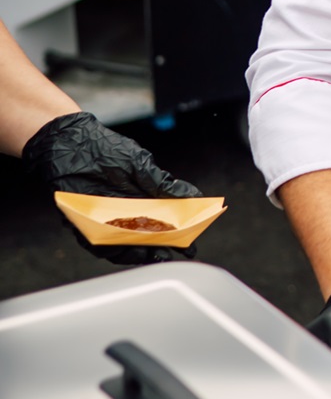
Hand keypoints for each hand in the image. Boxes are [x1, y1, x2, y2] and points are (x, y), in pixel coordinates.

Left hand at [22, 111, 200, 264]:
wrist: (69, 144)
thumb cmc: (105, 149)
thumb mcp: (140, 164)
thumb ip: (163, 183)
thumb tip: (193, 194)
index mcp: (140, 199)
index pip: (162, 221)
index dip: (176, 234)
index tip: (189, 244)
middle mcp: (124, 213)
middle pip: (146, 237)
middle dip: (162, 247)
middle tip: (176, 253)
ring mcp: (105, 221)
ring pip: (125, 244)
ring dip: (141, 252)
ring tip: (157, 254)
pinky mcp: (86, 225)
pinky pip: (100, 245)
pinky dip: (115, 250)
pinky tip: (130, 251)